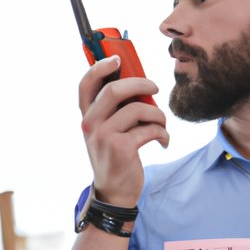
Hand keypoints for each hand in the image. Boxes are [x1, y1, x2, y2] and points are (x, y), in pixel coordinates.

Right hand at [79, 55, 168, 206]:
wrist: (114, 191)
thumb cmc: (115, 155)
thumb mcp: (108, 130)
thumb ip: (115, 109)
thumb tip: (140, 83)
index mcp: (86, 116)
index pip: (85, 85)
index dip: (99, 67)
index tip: (117, 58)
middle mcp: (90, 124)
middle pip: (114, 90)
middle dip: (140, 84)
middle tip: (154, 88)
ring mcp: (103, 136)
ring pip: (137, 109)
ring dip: (158, 115)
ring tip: (162, 124)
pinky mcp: (121, 148)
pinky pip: (150, 129)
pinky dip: (163, 133)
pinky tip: (163, 141)